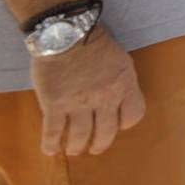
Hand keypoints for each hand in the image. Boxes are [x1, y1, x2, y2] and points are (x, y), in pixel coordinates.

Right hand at [30, 25, 145, 155]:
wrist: (66, 34)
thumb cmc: (96, 45)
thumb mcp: (121, 62)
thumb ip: (122, 83)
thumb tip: (120, 102)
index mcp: (124, 85)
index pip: (133, 115)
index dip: (125, 123)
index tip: (116, 125)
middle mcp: (104, 98)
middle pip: (107, 132)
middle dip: (101, 144)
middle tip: (95, 148)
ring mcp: (79, 103)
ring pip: (80, 136)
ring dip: (77, 146)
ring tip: (75, 149)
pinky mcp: (55, 104)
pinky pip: (53, 132)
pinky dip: (51, 144)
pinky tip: (51, 150)